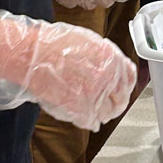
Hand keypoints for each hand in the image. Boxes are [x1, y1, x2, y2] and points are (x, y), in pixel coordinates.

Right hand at [0, 12, 137, 130]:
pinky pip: (91, 122)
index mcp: (112, 58)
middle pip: (120, 100)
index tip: (121, 90)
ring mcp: (95, 94)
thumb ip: (105, 56)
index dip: (125, 87)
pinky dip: (88, 121)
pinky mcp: (81, 109)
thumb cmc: (53, 44)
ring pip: (106, 114)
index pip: (130, 78)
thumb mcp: (88, 40)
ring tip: (91, 110)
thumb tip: (114, 68)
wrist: (32, 55)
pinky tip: (83, 117)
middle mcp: (108, 77)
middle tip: (107, 107)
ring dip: (100, 114)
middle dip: (114, 105)